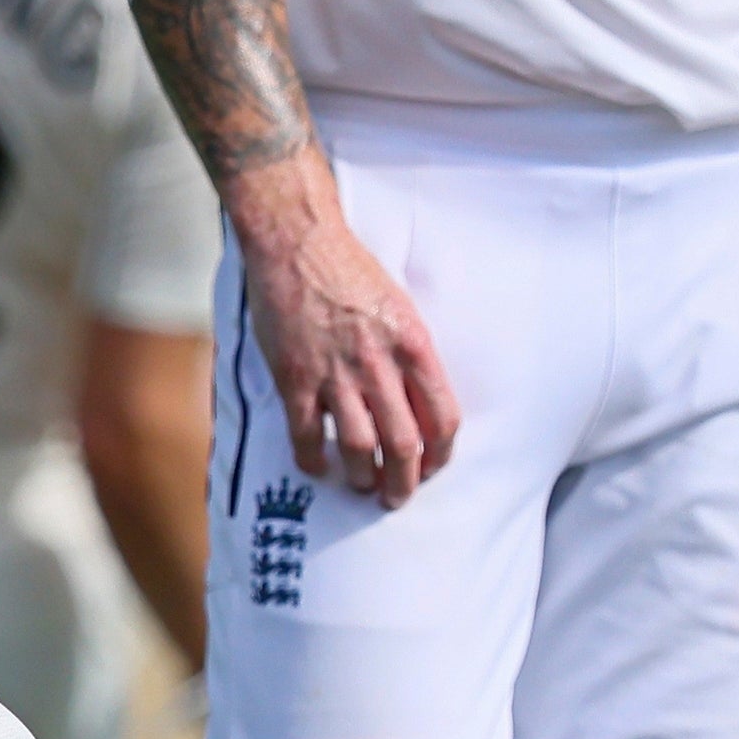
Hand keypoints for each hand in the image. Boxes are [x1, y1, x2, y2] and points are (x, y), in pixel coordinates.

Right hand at [235, 157, 458, 508]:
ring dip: (362, 477)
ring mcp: (336, 374)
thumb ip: (410, 354)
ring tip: (361, 484)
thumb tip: (417, 401)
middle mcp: (379, 364)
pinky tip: (317, 466)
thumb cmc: (350, 270)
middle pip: (404, 444)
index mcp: (413, 344)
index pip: (442, 417)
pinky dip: (313, 460)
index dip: (441, 454)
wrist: (298, 242)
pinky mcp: (296, 377)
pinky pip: (307, 435)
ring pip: (359, 449)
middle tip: (396, 496)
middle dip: (404, 482)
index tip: (432, 467)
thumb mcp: (400, 306)